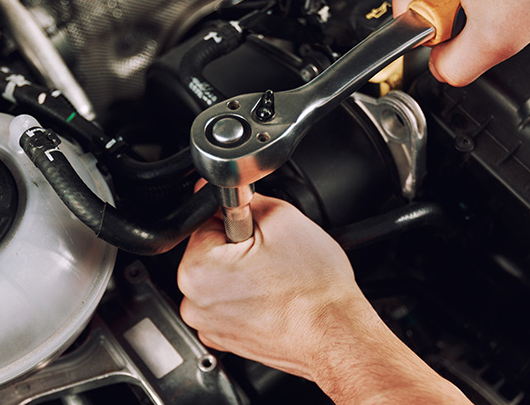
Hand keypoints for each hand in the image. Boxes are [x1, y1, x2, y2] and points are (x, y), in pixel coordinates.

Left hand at [178, 194, 470, 403]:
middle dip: (240, 245)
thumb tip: (226, 190)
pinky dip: (245, 298)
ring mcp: (208, 325)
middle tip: (273, 255)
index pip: (206, 220)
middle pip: (211, 250)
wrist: (336, 335)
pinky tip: (270, 298)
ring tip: (274, 278)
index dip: (239, 217)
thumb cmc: (315, 289)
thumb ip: (246, 197)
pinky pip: (226, 304)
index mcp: (198, 269)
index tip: (259, 228)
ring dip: (242, 272)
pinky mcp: (223, 339)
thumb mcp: (283, 218)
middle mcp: (193, 302)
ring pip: (219, 278)